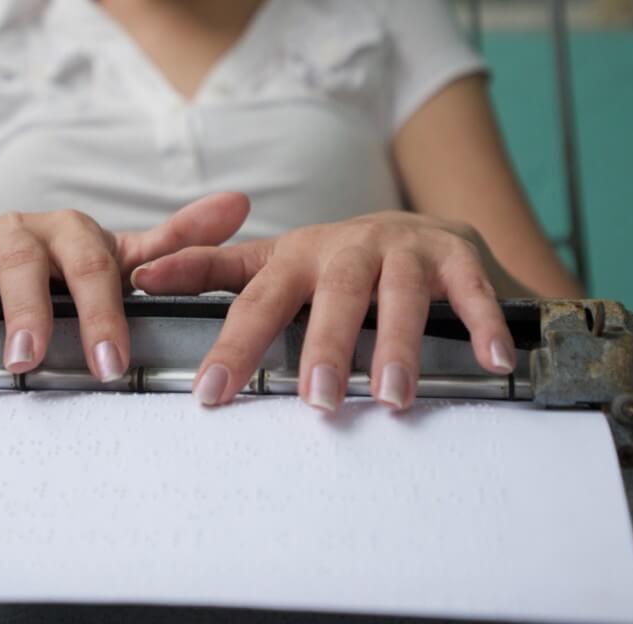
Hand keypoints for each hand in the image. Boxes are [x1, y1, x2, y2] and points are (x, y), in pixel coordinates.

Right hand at [0, 192, 249, 378]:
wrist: (2, 249)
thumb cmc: (67, 264)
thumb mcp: (119, 255)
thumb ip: (175, 242)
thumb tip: (238, 204)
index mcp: (73, 230)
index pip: (93, 267)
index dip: (102, 315)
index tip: (110, 365)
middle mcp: (23, 229)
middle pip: (26, 264)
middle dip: (30, 312)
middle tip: (33, 360)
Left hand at [130, 212, 521, 412]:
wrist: (421, 230)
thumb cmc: (338, 262)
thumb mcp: (275, 261)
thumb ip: (213, 270)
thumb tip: (141, 276)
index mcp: (299, 255)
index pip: (259, 300)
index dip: (234, 345)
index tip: (210, 394)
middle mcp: (350, 247)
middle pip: (334, 294)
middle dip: (324, 346)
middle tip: (316, 402)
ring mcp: (406, 249)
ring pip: (399, 293)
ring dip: (397, 343)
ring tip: (391, 395)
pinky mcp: (457, 255)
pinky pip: (471, 289)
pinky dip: (481, 322)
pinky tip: (490, 362)